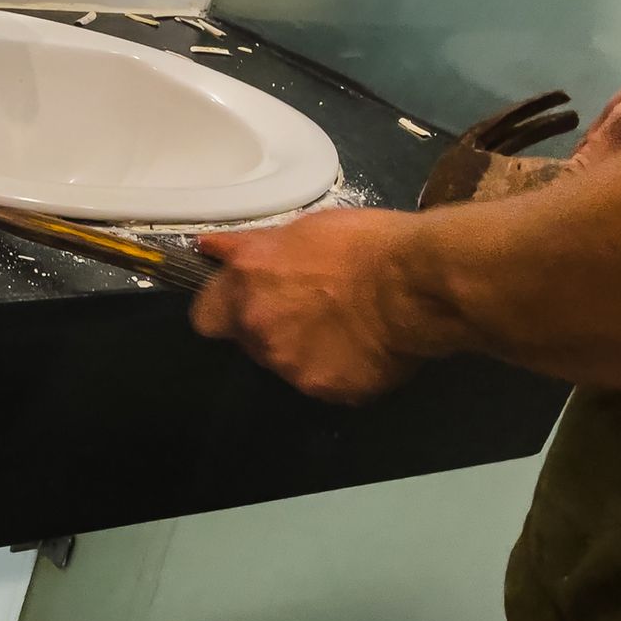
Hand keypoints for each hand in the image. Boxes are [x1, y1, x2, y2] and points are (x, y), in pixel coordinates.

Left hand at [190, 209, 442, 403]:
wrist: (416, 283)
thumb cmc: (363, 243)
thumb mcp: (300, 229)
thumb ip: (249, 248)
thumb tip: (210, 248)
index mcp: (246, 287)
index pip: (204, 318)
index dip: (223, 310)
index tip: (245, 301)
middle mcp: (258, 331)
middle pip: (249, 341)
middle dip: (270, 327)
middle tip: (310, 307)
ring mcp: (290, 367)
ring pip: (285, 363)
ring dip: (304, 348)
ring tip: (346, 324)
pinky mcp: (326, 391)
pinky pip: (325, 382)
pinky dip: (340, 368)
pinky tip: (366, 346)